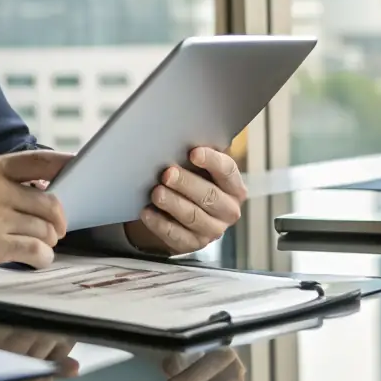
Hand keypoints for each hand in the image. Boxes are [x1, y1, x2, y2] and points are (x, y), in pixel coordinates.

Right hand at [0, 150, 72, 278]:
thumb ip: (3, 181)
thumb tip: (40, 188)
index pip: (38, 161)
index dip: (64, 164)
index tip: (79, 168)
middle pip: (50, 203)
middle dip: (59, 220)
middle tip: (56, 229)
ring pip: (44, 229)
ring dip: (49, 241)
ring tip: (39, 246)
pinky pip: (34, 251)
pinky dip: (42, 257)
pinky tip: (37, 259)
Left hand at [123, 147, 246, 254]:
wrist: (180, 213)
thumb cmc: (191, 181)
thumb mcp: (198, 168)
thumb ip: (196, 155)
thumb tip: (181, 136)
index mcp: (233, 186)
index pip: (227, 171)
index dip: (211, 161)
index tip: (193, 152)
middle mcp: (228, 210)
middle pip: (209, 196)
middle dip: (187, 183)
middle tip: (167, 173)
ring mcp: (212, 230)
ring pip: (193, 216)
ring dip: (173, 204)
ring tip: (156, 192)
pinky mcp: (192, 244)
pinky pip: (176, 235)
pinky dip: (160, 223)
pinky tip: (147, 212)